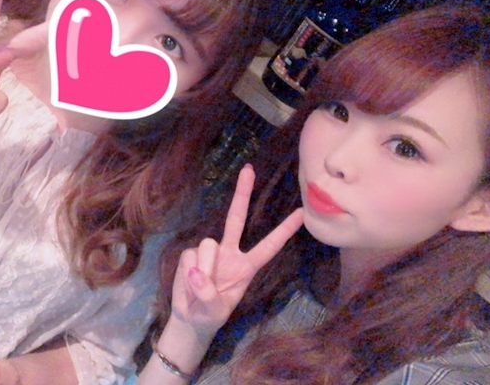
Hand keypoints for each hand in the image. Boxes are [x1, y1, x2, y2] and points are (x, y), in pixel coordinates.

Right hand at [170, 164, 303, 339]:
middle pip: (236, 218)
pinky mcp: (190, 254)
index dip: (283, 230)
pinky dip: (188, 273)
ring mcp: (209, 252)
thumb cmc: (210, 315)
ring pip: (208, 245)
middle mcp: (230, 253)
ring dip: (204, 268)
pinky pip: (190, 257)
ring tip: (200, 288)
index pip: (269, 246)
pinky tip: (189, 283)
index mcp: (246, 267)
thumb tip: (196, 271)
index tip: (300, 212)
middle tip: (248, 169)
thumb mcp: (215, 312)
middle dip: (242, 194)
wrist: (189, 320)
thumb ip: (209, 294)